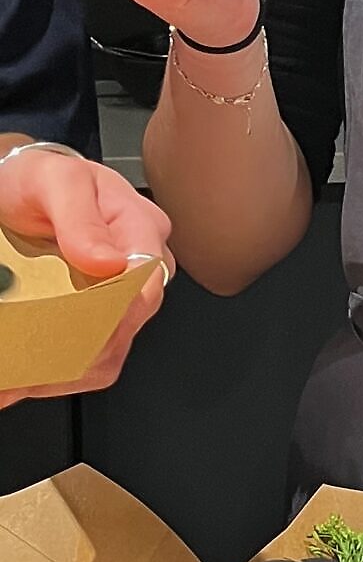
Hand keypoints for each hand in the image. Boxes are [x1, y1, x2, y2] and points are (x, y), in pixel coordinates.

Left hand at [0, 146, 172, 408]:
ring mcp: (120, 298)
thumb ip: (80, 214)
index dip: (119, 311)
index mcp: (141, 227)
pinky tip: (23, 379)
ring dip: (64, 372)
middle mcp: (140, 268)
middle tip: (31, 362)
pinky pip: (92, 362)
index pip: (149, 279)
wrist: (15, 192)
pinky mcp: (100, 320)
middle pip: (128, 324)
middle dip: (81, 350)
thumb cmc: (38, 181)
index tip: (78, 332)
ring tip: (17, 380)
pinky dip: (57, 377)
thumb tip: (111, 261)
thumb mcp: (54, 180)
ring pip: (110, 352)